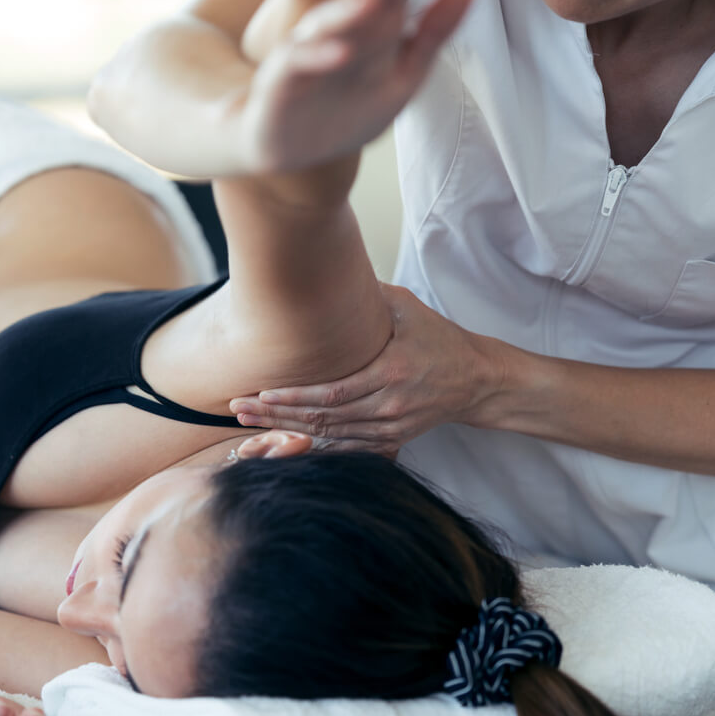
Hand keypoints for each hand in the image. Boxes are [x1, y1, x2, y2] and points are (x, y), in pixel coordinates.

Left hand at [230, 285, 504, 453]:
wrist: (476, 379)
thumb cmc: (439, 338)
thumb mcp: (408, 309)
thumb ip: (370, 296)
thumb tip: (328, 267)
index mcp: (393, 372)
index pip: (334, 392)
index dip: (295, 397)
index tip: (261, 393)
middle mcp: (390, 406)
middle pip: (324, 418)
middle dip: (277, 416)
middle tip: (238, 409)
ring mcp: (391, 428)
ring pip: (331, 437)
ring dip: (287, 431)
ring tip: (249, 425)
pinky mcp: (392, 440)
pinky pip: (346, 448)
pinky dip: (314, 446)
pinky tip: (283, 440)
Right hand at [232, 0, 473, 175]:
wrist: (292, 151)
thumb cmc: (346, 110)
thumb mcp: (402, 75)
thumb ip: (432, 32)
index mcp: (368, 22)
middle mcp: (336, 27)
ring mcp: (307, 50)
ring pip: (328, 23)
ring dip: (349, 9)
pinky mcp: (282, 81)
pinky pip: (300, 63)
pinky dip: (319, 57)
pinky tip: (339, 52)